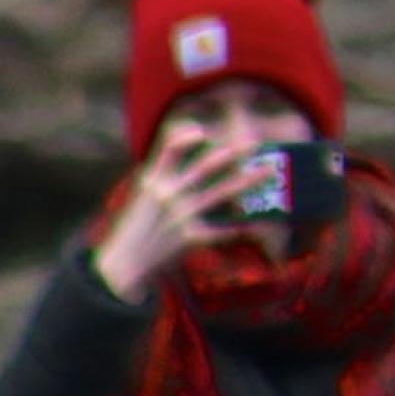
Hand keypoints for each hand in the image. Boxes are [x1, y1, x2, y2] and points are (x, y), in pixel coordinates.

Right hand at [90, 122, 262, 301]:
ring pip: (222, 192)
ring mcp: (181, 215)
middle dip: (232, 154)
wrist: (125, 263)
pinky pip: (225, 229)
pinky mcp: (191, 237)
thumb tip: (184, 163)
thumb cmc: (136, 230)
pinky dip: (242, 227)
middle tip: (254, 145)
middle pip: (204, 167)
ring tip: (268, 172)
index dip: (185, 137)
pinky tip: (256, 225)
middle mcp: (167, 194)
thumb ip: (163, 180)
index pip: (168, 150)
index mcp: (153, 182)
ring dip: (247, 181)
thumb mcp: (143, 198)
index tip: (202, 132)